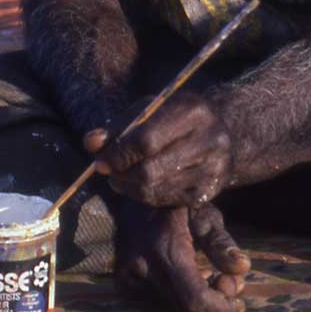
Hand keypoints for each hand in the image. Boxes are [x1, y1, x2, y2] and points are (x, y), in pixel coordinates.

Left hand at [83, 90, 234, 208]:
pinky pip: (167, 200)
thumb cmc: (175, 117)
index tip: (100, 161)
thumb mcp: (148, 110)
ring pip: (156, 189)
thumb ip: (118, 126)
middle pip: (151, 170)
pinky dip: (146, 196)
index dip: (119, 154)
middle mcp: (210, 139)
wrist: (220, 132)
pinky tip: (140, 185)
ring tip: (120, 178)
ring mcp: (214, 168)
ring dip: (130, 187)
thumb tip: (90, 143)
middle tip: (108, 172)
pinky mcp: (211, 191)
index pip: (146, 140)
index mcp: (193, 111)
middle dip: (122, 174)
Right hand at [115, 197, 249, 311]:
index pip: (194, 298)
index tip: (239, 305)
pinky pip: (158, 301)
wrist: (132, 193)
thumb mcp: (202, 212)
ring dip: (198, 301)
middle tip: (231, 283)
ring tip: (213, 275)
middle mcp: (145, 266)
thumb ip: (220, 242)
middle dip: (213, 304)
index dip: (220, 309)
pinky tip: (191, 276)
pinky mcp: (124, 279)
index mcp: (166, 248)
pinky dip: (179, 296)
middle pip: (185, 307)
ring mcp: (130, 274)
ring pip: (172, 306)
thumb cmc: (174, 201)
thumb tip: (243, 268)